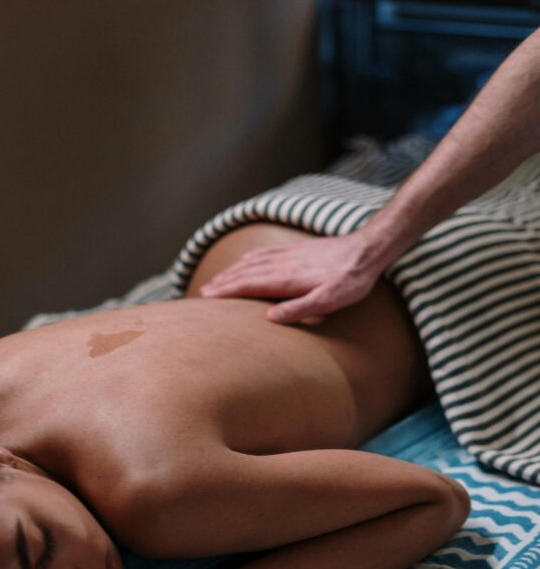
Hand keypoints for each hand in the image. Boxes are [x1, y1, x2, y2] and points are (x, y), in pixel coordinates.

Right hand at [199, 232, 381, 323]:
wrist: (367, 250)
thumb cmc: (350, 281)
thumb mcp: (329, 302)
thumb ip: (299, 309)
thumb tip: (270, 318)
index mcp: (287, 279)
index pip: (249, 285)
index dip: (227, 291)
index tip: (207, 297)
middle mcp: (283, 264)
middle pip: (245, 273)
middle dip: (223, 282)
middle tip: (202, 292)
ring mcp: (289, 254)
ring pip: (252, 262)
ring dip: (232, 271)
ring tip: (217, 280)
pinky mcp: (296, 249)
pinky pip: (265, 252)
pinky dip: (249, 258)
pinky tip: (244, 261)